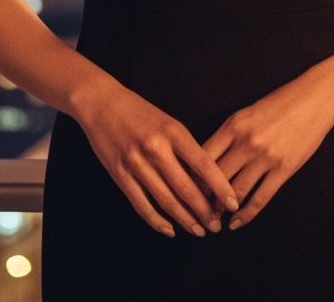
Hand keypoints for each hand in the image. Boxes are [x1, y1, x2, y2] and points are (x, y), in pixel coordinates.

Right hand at [77, 82, 239, 237]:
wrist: (102, 102)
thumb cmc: (139, 112)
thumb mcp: (168, 122)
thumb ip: (184, 148)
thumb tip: (204, 180)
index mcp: (174, 131)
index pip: (204, 165)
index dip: (220, 188)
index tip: (232, 203)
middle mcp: (156, 148)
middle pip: (186, 188)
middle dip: (204, 211)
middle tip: (216, 226)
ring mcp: (136, 162)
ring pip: (166, 200)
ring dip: (185, 220)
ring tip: (198, 230)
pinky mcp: (120, 174)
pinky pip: (141, 204)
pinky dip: (157, 220)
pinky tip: (169, 228)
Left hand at [200, 75, 333, 229]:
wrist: (315, 98)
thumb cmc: (281, 102)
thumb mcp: (248, 112)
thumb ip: (230, 134)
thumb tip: (210, 159)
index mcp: (234, 125)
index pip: (203, 156)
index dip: (192, 176)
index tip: (186, 188)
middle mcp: (247, 142)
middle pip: (216, 177)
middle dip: (204, 197)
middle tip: (196, 209)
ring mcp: (266, 157)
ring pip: (236, 191)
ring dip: (223, 209)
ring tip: (215, 218)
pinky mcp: (284, 169)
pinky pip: (260, 198)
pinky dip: (246, 215)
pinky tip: (237, 222)